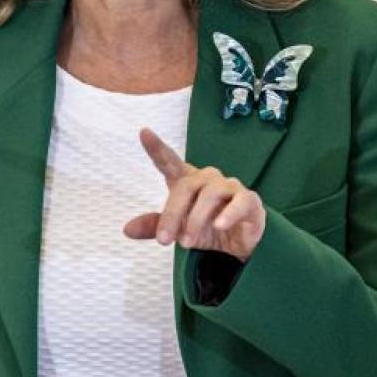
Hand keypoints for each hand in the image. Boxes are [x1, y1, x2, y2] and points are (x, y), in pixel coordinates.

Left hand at [122, 127, 265, 260]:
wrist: (241, 243)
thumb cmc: (207, 227)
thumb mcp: (179, 230)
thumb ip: (156, 226)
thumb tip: (127, 230)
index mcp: (187, 181)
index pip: (170, 161)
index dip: (157, 148)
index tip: (144, 132)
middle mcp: (207, 179)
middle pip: (186, 187)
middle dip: (172, 214)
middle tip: (164, 240)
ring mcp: (229, 187)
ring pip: (210, 195)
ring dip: (195, 220)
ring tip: (187, 242)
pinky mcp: (249, 201)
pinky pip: (239, 203)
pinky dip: (228, 214)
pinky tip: (219, 226)